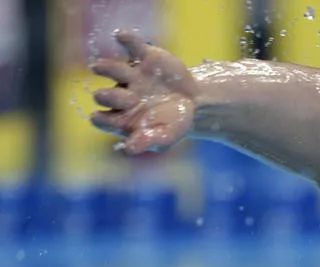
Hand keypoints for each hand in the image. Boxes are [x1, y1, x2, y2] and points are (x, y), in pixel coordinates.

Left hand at [90, 30, 198, 154]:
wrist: (194, 102)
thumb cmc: (175, 123)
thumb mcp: (165, 137)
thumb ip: (147, 142)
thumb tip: (127, 149)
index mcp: (123, 118)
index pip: (104, 120)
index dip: (101, 120)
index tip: (99, 118)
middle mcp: (122, 96)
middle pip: (108, 96)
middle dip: (108, 97)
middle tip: (113, 98)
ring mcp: (132, 75)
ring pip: (114, 70)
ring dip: (106, 68)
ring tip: (97, 68)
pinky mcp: (144, 57)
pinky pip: (132, 46)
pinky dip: (126, 39)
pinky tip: (121, 36)